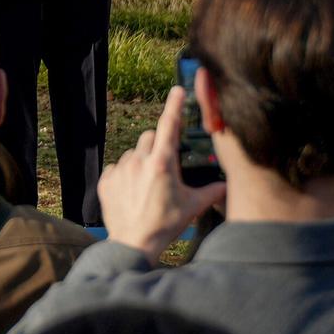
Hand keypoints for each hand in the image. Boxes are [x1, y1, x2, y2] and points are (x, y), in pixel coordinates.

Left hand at [96, 87, 228, 258]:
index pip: (169, 126)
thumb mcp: (192, 207)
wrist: (133, 243)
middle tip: (165, 166)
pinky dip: (126, 175)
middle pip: (149, 138)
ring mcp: (120, 170)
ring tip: (148, 186)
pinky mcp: (106, 180)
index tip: (177, 91)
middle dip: (158, 146)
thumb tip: (228, 186)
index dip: (174, 106)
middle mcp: (139, 161)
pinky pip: (118, 168)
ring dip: (141, 162)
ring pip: (133, 154)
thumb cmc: (165, 225)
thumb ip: (211, 192)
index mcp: (162, 163)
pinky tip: (133, 193)